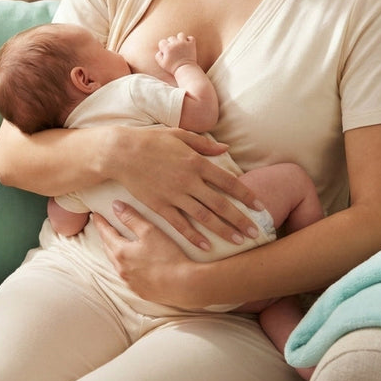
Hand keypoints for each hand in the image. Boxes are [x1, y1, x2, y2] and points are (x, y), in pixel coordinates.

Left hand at [94, 201, 202, 308]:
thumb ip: (131, 218)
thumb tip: (116, 206)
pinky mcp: (140, 291)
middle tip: (104, 227)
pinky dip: (124, 266)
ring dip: (113, 252)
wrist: (184, 285)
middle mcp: (121, 269)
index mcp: (121, 252)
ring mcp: (130, 282)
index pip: (106, 233)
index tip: (95, 215)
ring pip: (116, 263)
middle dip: (105, 237)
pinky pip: (126, 276)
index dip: (100, 222)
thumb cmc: (168, 256)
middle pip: (108, 249)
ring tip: (114, 243)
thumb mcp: (150, 231)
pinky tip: (130, 264)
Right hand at [108, 126, 264, 248]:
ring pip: (204, 217)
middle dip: (240, 219)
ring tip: (238, 241)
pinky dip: (194, 236)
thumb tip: (225, 149)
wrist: (120, 152)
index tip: (259, 206)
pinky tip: (206, 246)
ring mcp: (174, 195)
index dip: (246, 195)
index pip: (228, 181)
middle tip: (255, 232)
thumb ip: (204, 144)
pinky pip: (179, 224)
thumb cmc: (150, 140)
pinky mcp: (159, 206)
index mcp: (196, 162)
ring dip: (223, 230)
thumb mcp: (179, 135)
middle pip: (220, 204)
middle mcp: (188, 180)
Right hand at [155, 32, 197, 75]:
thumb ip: (158, 56)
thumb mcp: (161, 64)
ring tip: (180, 45)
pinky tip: (187, 45)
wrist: (185, 70)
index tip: (166, 52)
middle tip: (174, 50)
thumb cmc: (172, 67)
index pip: (162, 42)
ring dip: (180, 39)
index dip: (163, 47)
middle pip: (171, 38)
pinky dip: (189, 40)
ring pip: (180, 35)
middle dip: (171, 43)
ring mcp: (184, 43)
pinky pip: (190, 38)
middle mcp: (175, 43)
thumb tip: (160, 50)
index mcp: (167, 48)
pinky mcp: (191, 44)